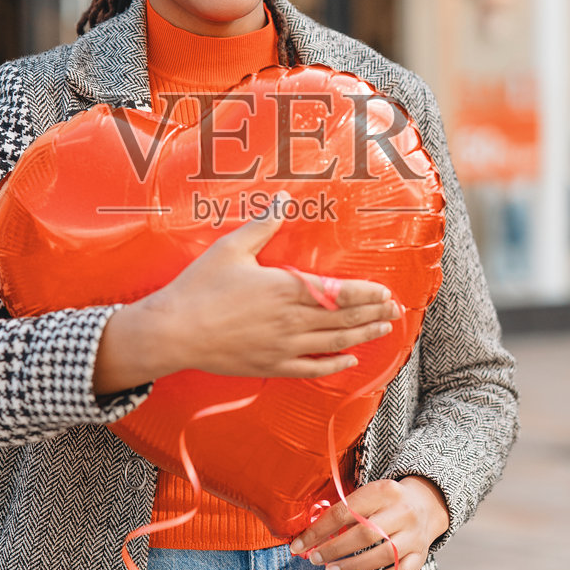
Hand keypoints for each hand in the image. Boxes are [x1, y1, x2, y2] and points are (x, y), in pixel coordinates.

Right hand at [92, 201, 401, 394]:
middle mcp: (291, 320)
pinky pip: (311, 369)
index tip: (386, 292)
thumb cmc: (199, 287)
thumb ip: (263, 225)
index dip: (367, 294)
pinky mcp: (270, 366)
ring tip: (383, 330)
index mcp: (285, 289)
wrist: (174, 332)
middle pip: (343, 318)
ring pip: (334, 343)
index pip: (339, 292)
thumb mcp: (231, 248)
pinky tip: (349, 360)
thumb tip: (283, 200)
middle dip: (373, 314)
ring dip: (362, 336)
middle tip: (395, 310)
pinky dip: (334, 365)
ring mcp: (282, 347)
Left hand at [289, 476, 450, 569]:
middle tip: (315, 559)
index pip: (345, 512)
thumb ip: (344, 510)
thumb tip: (308, 534)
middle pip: (364, 534)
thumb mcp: (368, 494)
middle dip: (334, 549)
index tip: (298, 545)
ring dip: (351, 566)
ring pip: (382, 556)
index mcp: (384, 490)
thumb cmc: (385, 501)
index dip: (318, 531)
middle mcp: (403, 512)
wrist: (426, 503)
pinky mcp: (421, 555)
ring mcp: (415, 535)